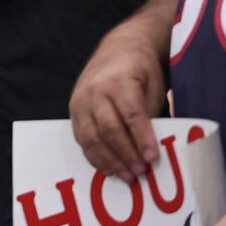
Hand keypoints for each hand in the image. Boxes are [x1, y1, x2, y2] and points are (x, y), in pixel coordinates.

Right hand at [69, 29, 165, 178]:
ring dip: (109, 160)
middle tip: (140, 172)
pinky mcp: (73, 111)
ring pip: (91, 137)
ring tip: (126, 176)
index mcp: (119, 81)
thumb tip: (153, 148)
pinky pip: (81, 138)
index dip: (142, 138)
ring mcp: (80, 101)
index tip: (153, 158)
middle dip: (126, 154)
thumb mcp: (153, 85)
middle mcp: (95, 91)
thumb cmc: (142, 71)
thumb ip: (151, 113)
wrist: (117, 50)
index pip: (131, 114)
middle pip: (109, 128)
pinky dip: (95, 156)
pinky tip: (108, 169)